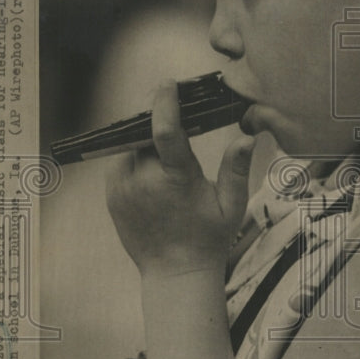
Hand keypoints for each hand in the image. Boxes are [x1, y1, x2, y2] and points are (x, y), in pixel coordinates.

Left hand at [106, 80, 254, 277]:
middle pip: (145, 133)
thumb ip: (236, 168)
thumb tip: (247, 136)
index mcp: (176, 180)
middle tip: (172, 107)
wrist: (174, 275)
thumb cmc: (209, 240)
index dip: (164, 102)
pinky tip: (150, 160)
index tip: (168, 84)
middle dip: (156, 118)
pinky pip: (119, 163)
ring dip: (144, 138)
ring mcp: (123, 189)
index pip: (165, 130)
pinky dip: (132, 156)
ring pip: (129, 146)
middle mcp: (144, 181)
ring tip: (163, 138)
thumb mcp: (231, 206)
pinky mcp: (112, 196)